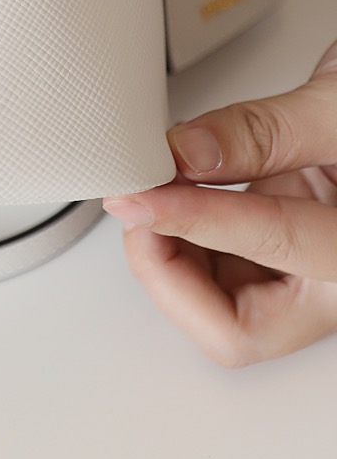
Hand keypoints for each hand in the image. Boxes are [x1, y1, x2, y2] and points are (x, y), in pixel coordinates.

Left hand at [102, 41, 336, 365]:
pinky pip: (219, 268)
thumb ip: (266, 131)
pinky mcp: (282, 250)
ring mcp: (307, 269)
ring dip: (172, 254)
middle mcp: (335, 277)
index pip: (276, 246)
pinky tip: (174, 194)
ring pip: (220, 306)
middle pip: (240, 327)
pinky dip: (184, 233)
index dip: (196, 221)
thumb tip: (188, 154)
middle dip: (174, 274)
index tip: (142, 198)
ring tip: (152, 195)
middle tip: (141, 210)